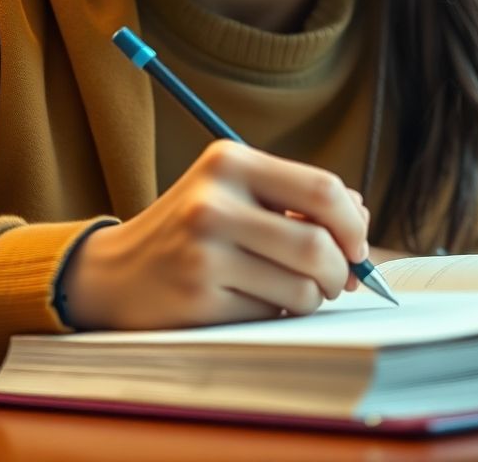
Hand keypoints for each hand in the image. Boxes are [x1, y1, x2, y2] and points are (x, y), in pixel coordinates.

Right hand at [60, 140, 369, 330]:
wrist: (116, 272)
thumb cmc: (193, 228)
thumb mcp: (236, 190)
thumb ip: (298, 197)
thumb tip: (362, 216)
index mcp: (229, 161)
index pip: (322, 189)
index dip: (353, 223)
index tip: (357, 245)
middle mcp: (213, 202)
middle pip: (317, 245)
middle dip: (340, 270)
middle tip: (336, 278)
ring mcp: (203, 254)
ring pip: (301, 288)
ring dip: (311, 297)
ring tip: (292, 288)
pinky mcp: (198, 301)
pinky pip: (271, 315)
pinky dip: (278, 314)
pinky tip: (253, 300)